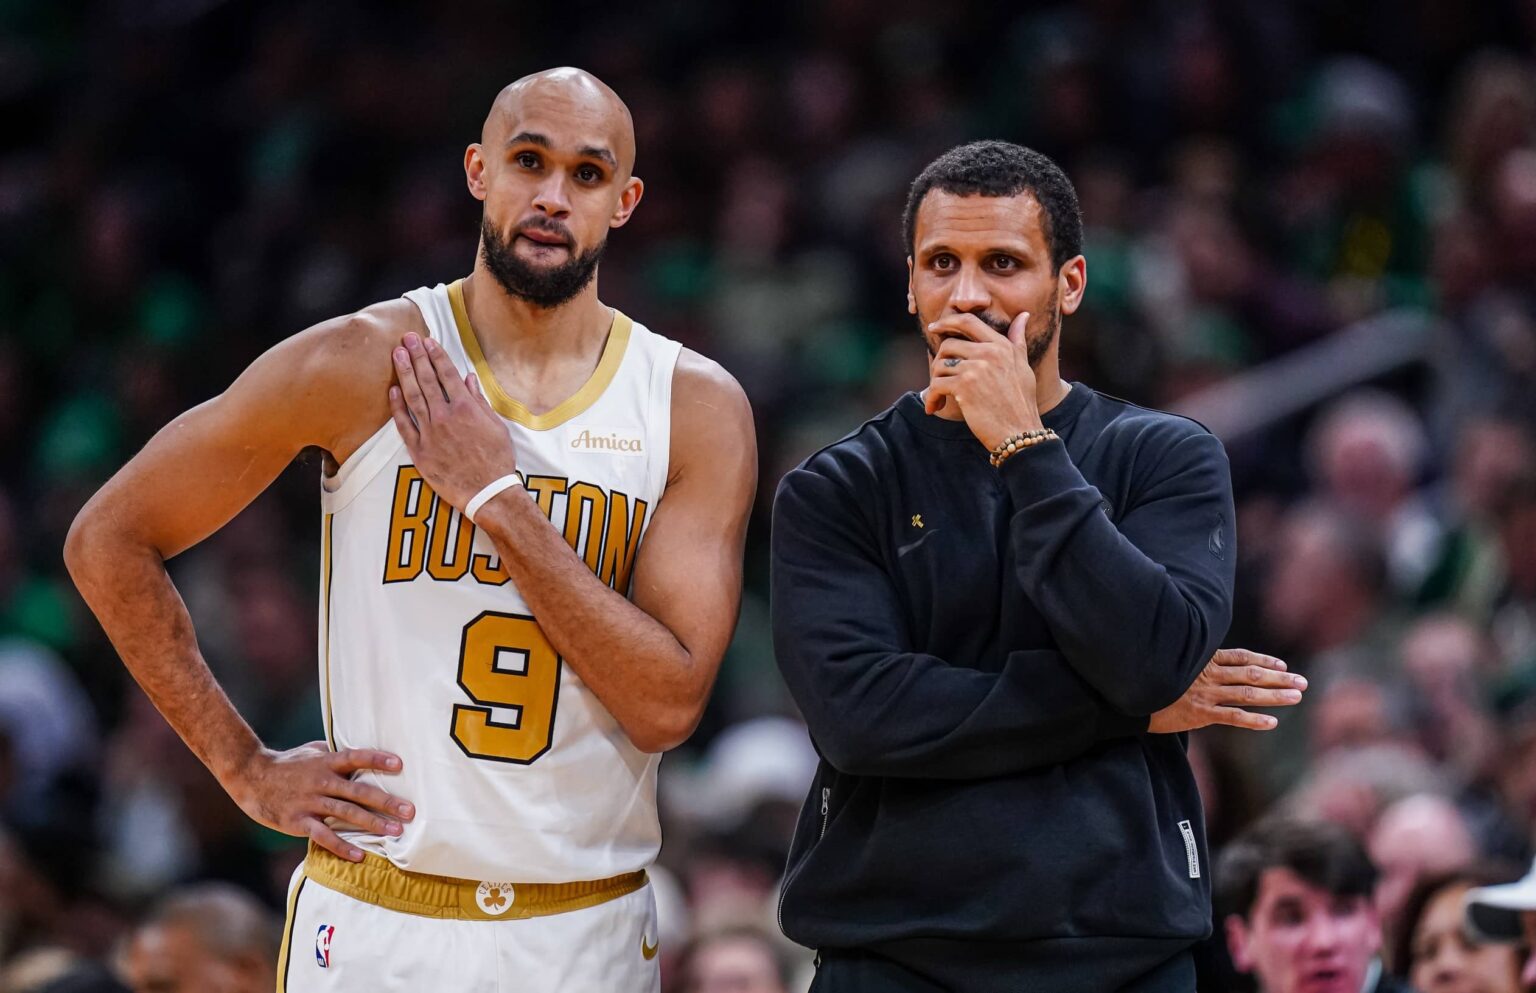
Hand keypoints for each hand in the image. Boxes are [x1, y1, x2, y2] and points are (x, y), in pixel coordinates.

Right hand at [225, 741, 413, 861]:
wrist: (251, 778)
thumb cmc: (287, 764)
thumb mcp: (311, 751)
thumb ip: (335, 752)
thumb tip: (360, 751)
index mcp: (326, 762)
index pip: (355, 757)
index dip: (377, 760)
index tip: (400, 764)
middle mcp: (321, 781)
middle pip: (358, 791)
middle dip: (386, 801)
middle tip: (410, 811)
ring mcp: (310, 802)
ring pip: (346, 814)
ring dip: (372, 824)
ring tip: (395, 832)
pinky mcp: (299, 821)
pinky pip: (324, 836)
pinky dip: (342, 846)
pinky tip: (360, 855)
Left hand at [389, 332, 518, 511]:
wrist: (487, 492)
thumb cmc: (497, 460)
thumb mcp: (496, 426)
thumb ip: (479, 401)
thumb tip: (468, 379)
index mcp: (466, 408)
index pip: (447, 375)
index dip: (436, 355)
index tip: (428, 341)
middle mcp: (445, 416)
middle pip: (427, 380)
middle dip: (417, 356)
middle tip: (407, 338)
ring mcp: (430, 432)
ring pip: (413, 396)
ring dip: (404, 373)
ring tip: (397, 354)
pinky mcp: (419, 450)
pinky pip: (404, 424)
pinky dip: (397, 406)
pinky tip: (393, 389)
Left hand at [923, 311, 1042, 449]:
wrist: (1020, 432)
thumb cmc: (1021, 402)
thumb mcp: (1023, 366)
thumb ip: (1017, 340)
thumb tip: (1023, 315)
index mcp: (1001, 345)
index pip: (968, 321)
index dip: (947, 322)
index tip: (934, 329)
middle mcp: (989, 352)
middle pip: (948, 344)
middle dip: (939, 362)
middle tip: (939, 379)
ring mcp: (976, 368)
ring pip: (939, 365)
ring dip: (935, 382)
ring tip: (940, 397)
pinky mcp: (964, 386)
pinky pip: (936, 384)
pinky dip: (932, 398)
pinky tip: (935, 408)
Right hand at [1148, 649, 1305, 733]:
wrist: (1130, 698)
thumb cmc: (1151, 679)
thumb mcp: (1173, 661)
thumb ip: (1194, 661)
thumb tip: (1208, 660)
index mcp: (1203, 659)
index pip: (1240, 657)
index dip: (1263, 660)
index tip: (1282, 666)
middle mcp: (1208, 674)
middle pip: (1252, 674)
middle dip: (1280, 679)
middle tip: (1303, 682)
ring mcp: (1205, 693)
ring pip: (1248, 694)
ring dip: (1275, 696)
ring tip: (1296, 698)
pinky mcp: (1200, 713)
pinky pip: (1233, 716)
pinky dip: (1254, 720)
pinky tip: (1272, 722)